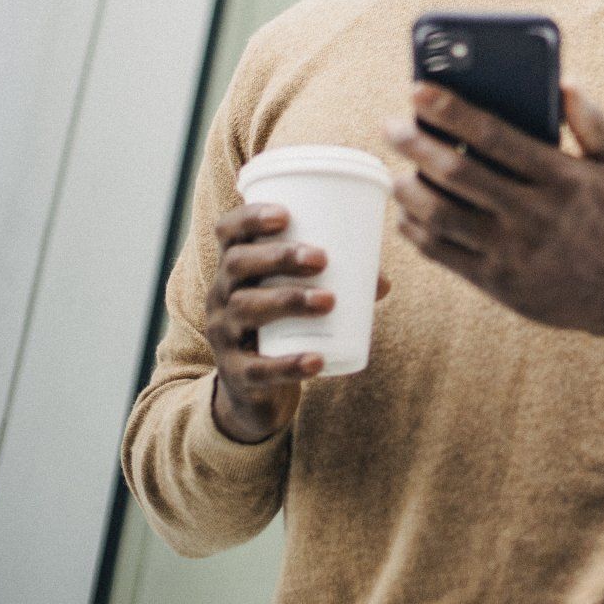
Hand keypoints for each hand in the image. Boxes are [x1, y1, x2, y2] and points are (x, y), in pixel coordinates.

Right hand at [205, 202, 391, 443]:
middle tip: (321, 258)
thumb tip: (382, 282)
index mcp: (237, 267)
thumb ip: (340, 283)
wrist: (256, 388)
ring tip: (329, 301)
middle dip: (278, 256)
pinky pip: (256, 368)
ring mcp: (224, 334)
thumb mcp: (301, 296)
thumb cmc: (283, 324)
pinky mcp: (237, 374)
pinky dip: (288, 364)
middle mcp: (221, 295)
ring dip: (288, 300)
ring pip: (245, 309)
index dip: (249, 217)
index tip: (285, 214)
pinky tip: (316, 360)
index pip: (228, 231)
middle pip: (237, 264)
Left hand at [383, 81, 603, 334]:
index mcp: (561, 178)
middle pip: (458, 174)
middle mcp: (533, 214)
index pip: (495, 136)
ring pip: (441, 216)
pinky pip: (442, 253)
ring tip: (396, 171)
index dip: (451, 111)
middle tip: (391, 125)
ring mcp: (512, 251)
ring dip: (409, 189)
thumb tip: (564, 82)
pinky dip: (415, 230)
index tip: (419, 90)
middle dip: (416, 145)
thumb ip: (593, 121)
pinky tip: (407, 212)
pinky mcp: (497, 282)